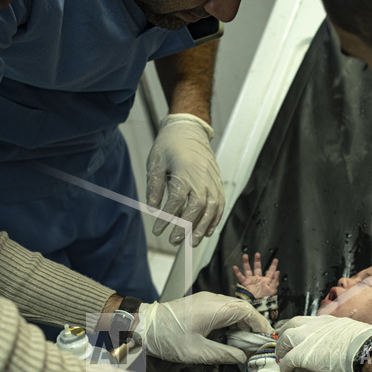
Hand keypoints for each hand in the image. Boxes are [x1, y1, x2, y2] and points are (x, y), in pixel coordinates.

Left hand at [136, 292, 272, 363]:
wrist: (142, 325)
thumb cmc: (165, 338)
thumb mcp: (197, 353)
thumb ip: (224, 354)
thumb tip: (242, 358)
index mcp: (214, 308)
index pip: (248, 311)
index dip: (261, 324)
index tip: (267, 338)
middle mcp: (212, 299)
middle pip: (243, 308)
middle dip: (254, 324)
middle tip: (260, 343)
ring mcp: (206, 299)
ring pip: (234, 308)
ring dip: (243, 323)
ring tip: (248, 342)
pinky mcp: (201, 303)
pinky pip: (224, 308)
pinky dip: (232, 320)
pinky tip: (232, 335)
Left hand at [146, 114, 224, 246]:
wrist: (190, 129)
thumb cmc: (170, 145)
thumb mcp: (156, 162)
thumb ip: (154, 186)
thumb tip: (152, 208)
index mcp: (184, 173)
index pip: (175, 202)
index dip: (166, 219)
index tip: (157, 230)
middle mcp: (201, 179)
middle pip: (196, 209)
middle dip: (186, 228)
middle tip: (175, 240)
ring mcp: (212, 182)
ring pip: (211, 210)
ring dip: (202, 228)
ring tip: (193, 242)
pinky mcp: (217, 183)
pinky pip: (220, 205)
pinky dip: (215, 220)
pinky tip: (208, 231)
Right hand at [233, 253, 278, 298]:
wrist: (258, 305)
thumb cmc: (266, 298)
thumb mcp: (273, 289)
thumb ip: (275, 280)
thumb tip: (278, 271)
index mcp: (266, 280)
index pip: (270, 271)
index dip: (273, 266)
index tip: (276, 260)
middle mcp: (258, 279)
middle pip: (257, 268)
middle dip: (257, 261)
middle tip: (257, 254)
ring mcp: (251, 281)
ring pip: (248, 270)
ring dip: (246, 263)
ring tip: (245, 255)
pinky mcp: (245, 284)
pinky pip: (240, 277)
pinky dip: (237, 272)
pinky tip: (235, 267)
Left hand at [275, 315, 371, 371]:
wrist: (364, 349)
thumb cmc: (363, 342)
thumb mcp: (350, 331)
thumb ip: (341, 334)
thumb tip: (346, 341)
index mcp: (325, 320)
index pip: (305, 321)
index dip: (298, 328)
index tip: (296, 334)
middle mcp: (312, 326)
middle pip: (290, 326)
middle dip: (284, 335)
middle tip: (282, 344)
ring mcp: (305, 339)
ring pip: (284, 341)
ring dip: (281, 349)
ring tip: (281, 358)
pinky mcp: (301, 354)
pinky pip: (287, 360)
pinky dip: (284, 366)